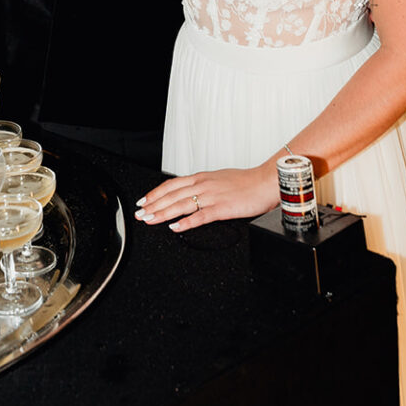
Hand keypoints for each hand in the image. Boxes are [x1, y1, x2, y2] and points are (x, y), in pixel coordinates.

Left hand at [135, 165, 278, 231]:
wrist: (265, 182)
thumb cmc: (246, 182)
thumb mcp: (219, 179)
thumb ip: (204, 185)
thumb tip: (192, 192)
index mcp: (201, 178)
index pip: (171, 185)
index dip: (155, 193)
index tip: (143, 201)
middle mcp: (203, 185)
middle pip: (171, 195)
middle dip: (152, 205)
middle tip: (140, 214)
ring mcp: (211, 197)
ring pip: (180, 205)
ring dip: (162, 213)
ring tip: (150, 220)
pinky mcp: (221, 209)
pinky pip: (199, 216)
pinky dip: (185, 222)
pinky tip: (175, 228)